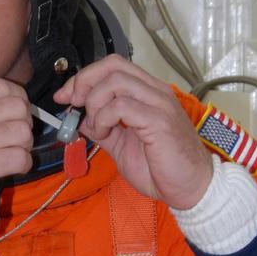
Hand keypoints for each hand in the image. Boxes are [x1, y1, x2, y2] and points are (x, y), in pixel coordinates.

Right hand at [0, 79, 32, 250]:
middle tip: (17, 140)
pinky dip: (23, 165)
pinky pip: (18, 158)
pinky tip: (13, 170)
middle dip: (25, 124)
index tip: (14, 117)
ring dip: (25, 146)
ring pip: (22, 132)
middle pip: (18, 107)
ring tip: (14, 156)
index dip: (18, 101)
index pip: (2, 86)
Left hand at [54, 55, 212, 209]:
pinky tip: (105, 135)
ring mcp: (159, 104)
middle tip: (74, 106)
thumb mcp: (121, 145)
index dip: (84, 77)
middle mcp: (155, 92)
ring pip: (115, 82)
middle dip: (83, 83)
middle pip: (112, 66)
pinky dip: (103, 119)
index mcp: (147, 93)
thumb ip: (102, 128)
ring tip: (97, 129)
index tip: (65, 97)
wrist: (191, 189)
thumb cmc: (162, 169)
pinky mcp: (159, 120)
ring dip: (95, 104)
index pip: (113, 66)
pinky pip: (121, 106)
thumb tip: (80, 118)